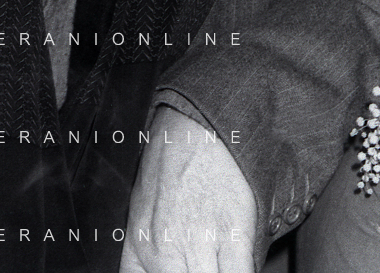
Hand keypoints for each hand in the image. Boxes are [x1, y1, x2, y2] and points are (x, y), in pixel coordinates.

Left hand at [119, 106, 256, 271]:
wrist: (199, 122)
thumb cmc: (174, 161)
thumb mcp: (144, 209)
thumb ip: (151, 256)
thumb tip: (174, 272)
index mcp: (139, 249)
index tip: (182, 272)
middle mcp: (162, 254)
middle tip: (206, 265)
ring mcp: (196, 246)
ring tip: (221, 262)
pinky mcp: (231, 235)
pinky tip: (239, 264)